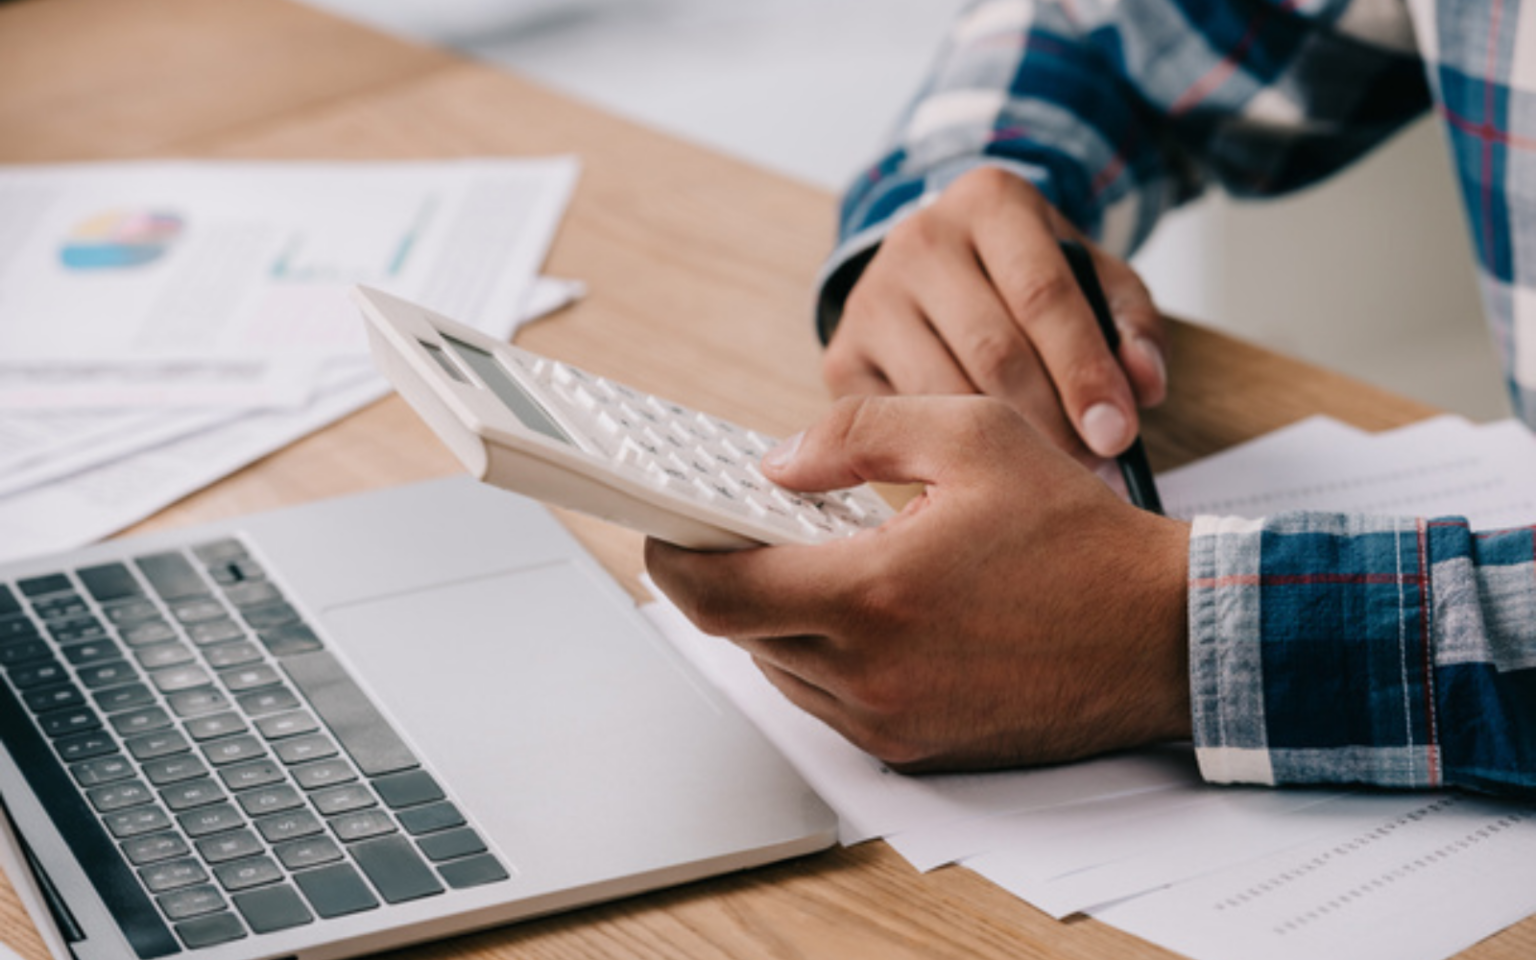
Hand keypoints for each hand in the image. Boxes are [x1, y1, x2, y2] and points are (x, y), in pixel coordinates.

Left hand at [645, 395, 1191, 772]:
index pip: (718, 594)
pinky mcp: (915, 748)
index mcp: (873, 595)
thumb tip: (776, 462)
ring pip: (782, 669)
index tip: (664, 529)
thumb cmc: (1077, 538)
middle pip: (741, 631)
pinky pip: (830, 702)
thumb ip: (856, 435)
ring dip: (778, 617)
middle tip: (746, 527)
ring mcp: (891, 721)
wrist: (1162, 635)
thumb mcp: (972, 436)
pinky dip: (824, 655)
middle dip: (730, 577)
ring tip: (820, 561)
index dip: (674, 559)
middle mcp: (871, 674)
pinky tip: (865, 609)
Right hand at [823, 167, 1166, 463]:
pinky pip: (901, 423)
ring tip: (1046, 474)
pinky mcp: (843, 356)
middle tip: (1089, 468)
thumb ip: (1132, 327)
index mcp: (991, 203)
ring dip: (998, 448)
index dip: (1084, 371)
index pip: (1043, 294)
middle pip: (993, 350)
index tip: (1117, 433)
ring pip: (943, 393)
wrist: (939, 269)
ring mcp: (871, 298)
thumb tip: (1143, 387)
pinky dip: (945, 455)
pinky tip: (980, 469)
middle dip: (1049, 421)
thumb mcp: (1094, 280)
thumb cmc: (1027, 279)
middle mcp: (920, 240)